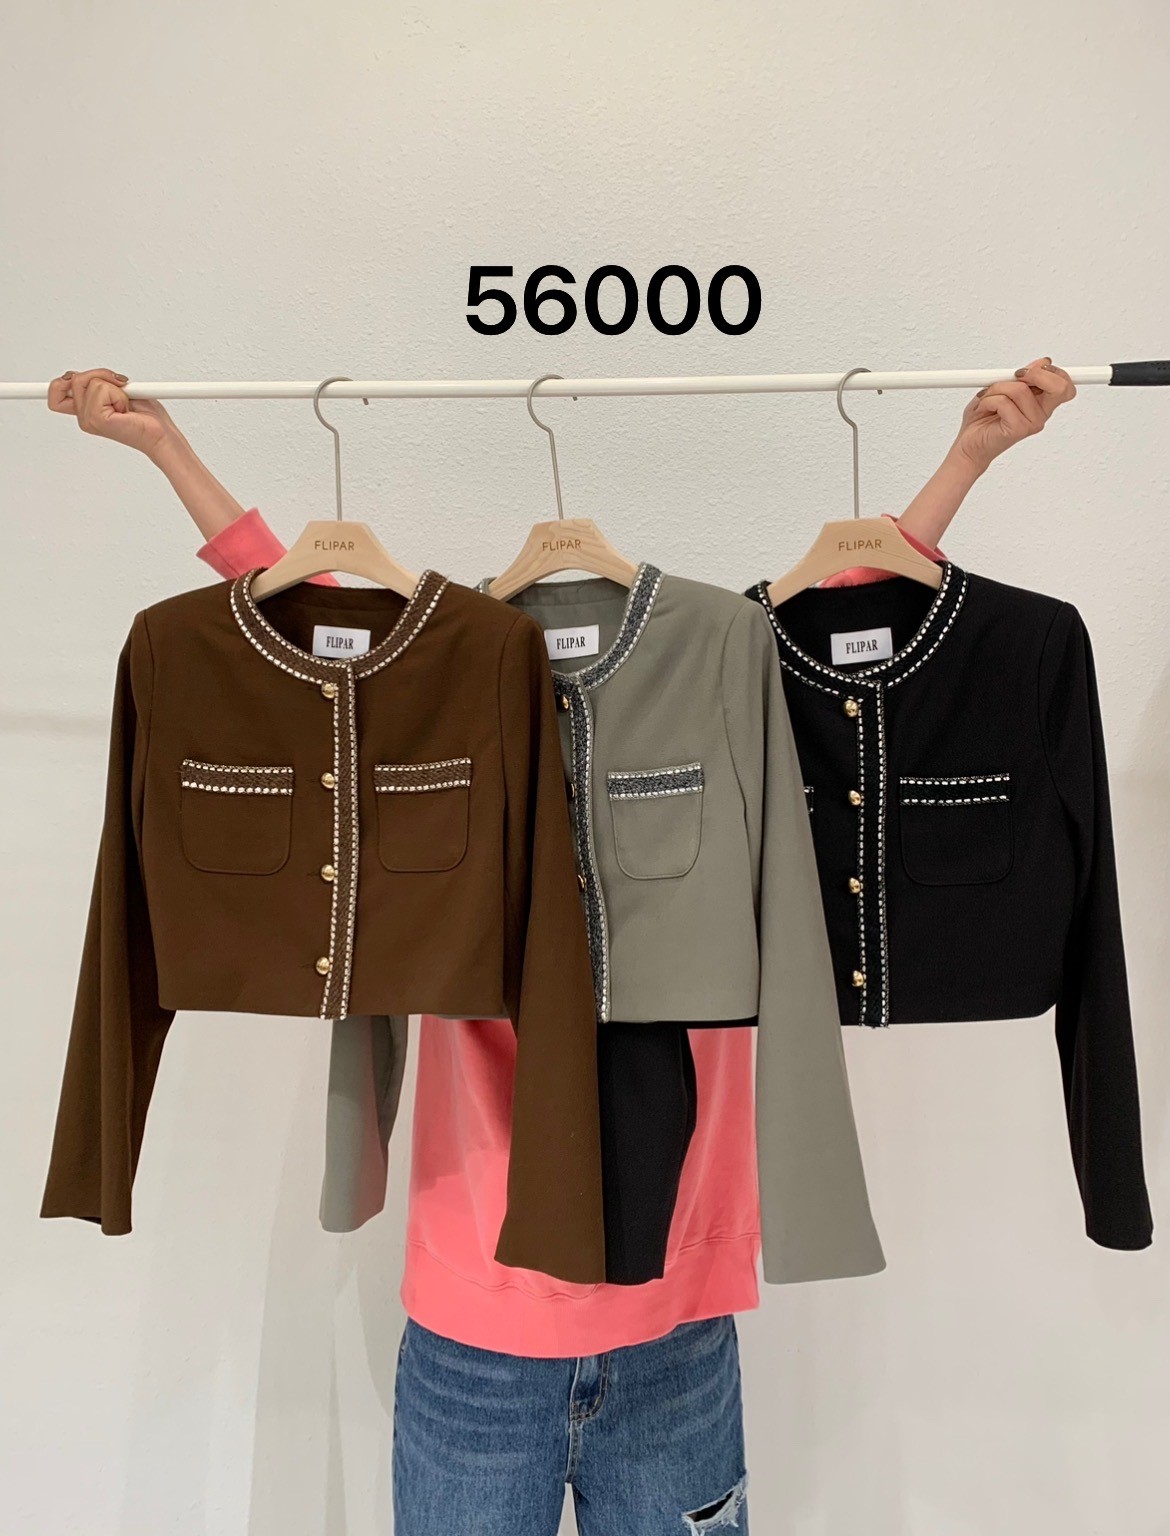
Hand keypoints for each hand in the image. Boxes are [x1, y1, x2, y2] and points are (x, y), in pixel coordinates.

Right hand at [47, 367, 181, 460]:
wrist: (162, 434)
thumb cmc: (147, 416)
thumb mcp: (119, 390)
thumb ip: (98, 383)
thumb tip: (83, 374)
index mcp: (87, 411)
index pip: (56, 395)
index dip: (56, 384)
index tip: (63, 378)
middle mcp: (84, 417)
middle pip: (73, 378)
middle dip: (99, 374)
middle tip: (120, 386)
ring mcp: (88, 420)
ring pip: (88, 381)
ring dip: (112, 386)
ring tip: (125, 403)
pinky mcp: (96, 420)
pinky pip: (100, 389)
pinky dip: (117, 393)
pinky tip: (125, 408)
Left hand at [948, 356, 1075, 476]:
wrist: (968, 446)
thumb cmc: (983, 419)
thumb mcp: (1003, 388)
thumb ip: (1023, 377)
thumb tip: (1042, 363)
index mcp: (1041, 403)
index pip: (1065, 385)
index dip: (1052, 370)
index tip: (1028, 369)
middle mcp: (1040, 414)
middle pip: (1060, 387)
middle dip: (1035, 374)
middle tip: (1014, 375)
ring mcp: (1032, 423)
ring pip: (1020, 389)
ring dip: (996, 388)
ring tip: (986, 398)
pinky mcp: (1018, 429)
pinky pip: (1003, 401)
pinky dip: (987, 400)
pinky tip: (983, 408)